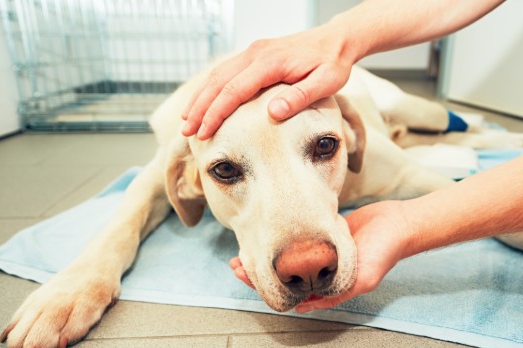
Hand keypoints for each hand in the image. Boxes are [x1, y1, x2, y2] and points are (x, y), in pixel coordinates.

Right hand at [181, 24, 355, 138]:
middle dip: (199, 108)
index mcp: (270, 62)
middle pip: (218, 82)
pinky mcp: (254, 55)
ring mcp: (253, 52)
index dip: (215, 113)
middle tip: (186, 132)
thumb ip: (299, 98)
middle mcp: (256, 54)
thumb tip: (272, 113)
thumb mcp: (325, 83)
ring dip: (200, 97)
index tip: (204, 133)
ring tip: (187, 120)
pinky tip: (203, 101)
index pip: (234, 90)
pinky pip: (225, 71)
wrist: (336, 40)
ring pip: (217, 75)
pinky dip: (210, 87)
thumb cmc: (332, 64)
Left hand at [228, 201, 412, 312]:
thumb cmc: (382, 252)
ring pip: (285, 258)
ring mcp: (320, 254)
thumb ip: (334, 294)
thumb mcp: (361, 279)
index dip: (264, 285)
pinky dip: (280, 241)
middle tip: (236, 263)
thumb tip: (302, 307)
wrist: (397, 224)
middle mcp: (321, 272)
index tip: (244, 274)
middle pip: (281, 275)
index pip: (288, 291)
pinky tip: (266, 235)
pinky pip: (296, 241)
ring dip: (266, 255)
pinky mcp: (322, 236)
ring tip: (245, 250)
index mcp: (327, 286)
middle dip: (258, 271)